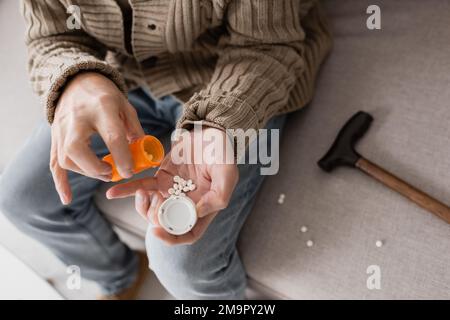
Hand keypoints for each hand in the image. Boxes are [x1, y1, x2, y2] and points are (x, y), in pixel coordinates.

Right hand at [51, 72, 143, 204]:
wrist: (76, 81)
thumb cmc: (105, 96)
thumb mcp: (125, 107)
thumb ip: (134, 130)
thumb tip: (143, 155)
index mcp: (102, 108)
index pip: (112, 136)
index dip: (122, 157)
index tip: (129, 171)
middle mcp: (77, 118)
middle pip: (77, 149)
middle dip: (96, 168)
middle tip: (112, 173)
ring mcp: (61, 127)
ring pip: (65, 158)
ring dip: (85, 172)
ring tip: (104, 172)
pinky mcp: (55, 136)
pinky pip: (53, 162)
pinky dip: (60, 182)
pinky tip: (67, 198)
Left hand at [106, 127, 238, 244]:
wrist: (210, 132)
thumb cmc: (223, 153)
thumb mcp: (228, 173)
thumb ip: (218, 195)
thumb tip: (197, 211)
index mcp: (204, 208)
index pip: (188, 233)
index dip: (172, 238)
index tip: (158, 232)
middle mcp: (186, 204)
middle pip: (165, 223)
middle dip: (155, 217)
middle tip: (155, 200)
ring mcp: (172, 191)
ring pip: (151, 209)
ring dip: (142, 206)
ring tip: (142, 193)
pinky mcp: (160, 178)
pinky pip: (142, 187)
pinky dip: (127, 190)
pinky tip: (113, 192)